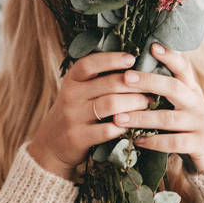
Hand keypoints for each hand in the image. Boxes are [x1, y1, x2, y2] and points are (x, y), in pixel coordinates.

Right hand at [28, 51, 154, 179]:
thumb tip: (133, 63)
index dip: (111, 59)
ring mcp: (73, 117)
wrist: (51, 144)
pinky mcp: (78, 138)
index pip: (90, 63)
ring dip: (134, 103)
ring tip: (148, 103)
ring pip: (111, 105)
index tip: (131, 58)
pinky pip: (107, 130)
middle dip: (134, 84)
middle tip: (152, 86)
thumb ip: (97, 78)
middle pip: (108, 84)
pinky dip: (124, 126)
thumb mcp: (78, 90)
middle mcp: (70, 96)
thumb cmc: (74, 111)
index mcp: (72, 80)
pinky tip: (136, 124)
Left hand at [113, 42, 203, 173]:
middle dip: (148, 81)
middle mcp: (196, 102)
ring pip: (168, 118)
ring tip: (119, 118)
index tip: (152, 46)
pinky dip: (153, 142)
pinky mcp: (199, 144)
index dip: (169, 56)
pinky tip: (137, 140)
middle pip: (173, 88)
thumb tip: (134, 67)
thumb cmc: (188, 120)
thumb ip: (166, 87)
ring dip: (142, 118)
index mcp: (190, 89)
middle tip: (126, 77)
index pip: (182, 68)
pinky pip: (173, 142)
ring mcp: (199, 123)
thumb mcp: (182, 101)